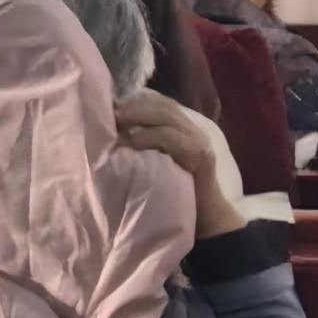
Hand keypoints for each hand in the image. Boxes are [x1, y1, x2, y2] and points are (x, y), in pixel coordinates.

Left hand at [114, 88, 249, 238]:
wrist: (206, 217)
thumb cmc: (177, 191)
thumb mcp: (158, 161)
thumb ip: (147, 143)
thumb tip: (117, 131)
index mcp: (184, 128)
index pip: (161, 102)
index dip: (137, 100)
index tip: (112, 103)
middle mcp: (194, 130)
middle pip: (164, 105)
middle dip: (136, 105)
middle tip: (112, 111)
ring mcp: (199, 141)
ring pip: (169, 116)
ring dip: (141, 116)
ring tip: (119, 120)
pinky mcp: (201, 156)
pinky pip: (174, 139)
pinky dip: (153, 136)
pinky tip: (136, 141)